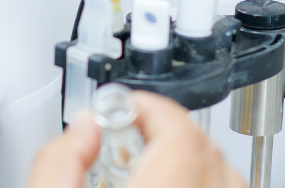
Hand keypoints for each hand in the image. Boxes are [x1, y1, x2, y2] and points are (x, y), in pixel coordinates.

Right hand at [27, 91, 244, 187]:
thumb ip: (58, 160)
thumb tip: (84, 127)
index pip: (180, 127)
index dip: (147, 105)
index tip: (118, 109)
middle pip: (205, 149)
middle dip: (165, 132)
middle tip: (123, 138)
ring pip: (226, 175)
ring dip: (191, 161)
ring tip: (145, 168)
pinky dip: (205, 184)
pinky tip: (167, 187)